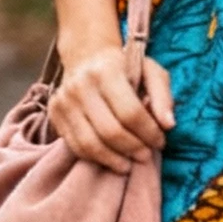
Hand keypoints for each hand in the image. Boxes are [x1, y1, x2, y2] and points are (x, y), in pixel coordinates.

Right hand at [48, 44, 175, 174]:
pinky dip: (95, 158)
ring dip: (113, 159)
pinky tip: (111, 159)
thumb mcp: (151, 71)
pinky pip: (75, 146)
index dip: (148, 133)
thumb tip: (168, 125)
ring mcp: (64, 101)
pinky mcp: (54, 114)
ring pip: (90, 144)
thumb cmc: (125, 68)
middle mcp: (81, 86)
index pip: (130, 113)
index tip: (160, 141)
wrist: (86, 57)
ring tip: (129, 164)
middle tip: (145, 155)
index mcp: (107, 71)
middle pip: (110, 131)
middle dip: (133, 149)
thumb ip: (163, 96)